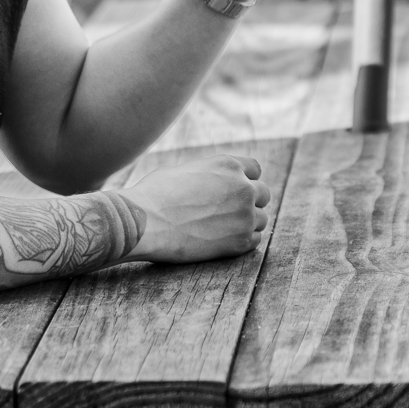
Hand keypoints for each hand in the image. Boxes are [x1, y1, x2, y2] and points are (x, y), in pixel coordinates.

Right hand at [122, 152, 270, 262]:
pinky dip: (244, 241)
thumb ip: (207, 175)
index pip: (255, 170)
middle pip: (263, 194)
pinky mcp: (239, 241)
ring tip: (225, 229)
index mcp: (229, 165)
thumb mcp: (184, 171)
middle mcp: (243, 187)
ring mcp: (244, 215)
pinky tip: (225, 242)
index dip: (246, 180)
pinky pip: (255, 240)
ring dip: (248, 223)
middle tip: (232, 213)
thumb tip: (208, 183)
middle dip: (250, 202)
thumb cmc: (154, 195)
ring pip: (261, 219)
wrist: (145, 223)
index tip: (236, 190)